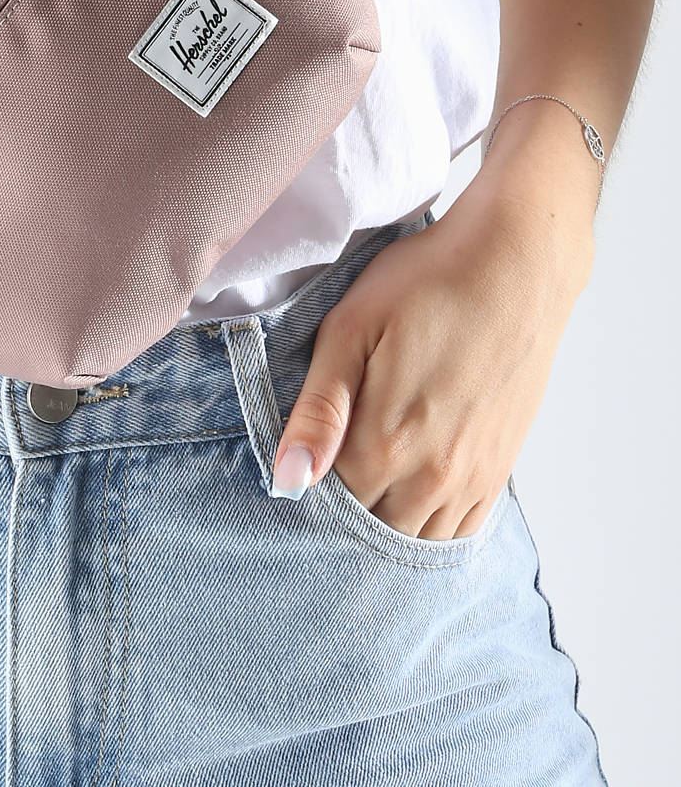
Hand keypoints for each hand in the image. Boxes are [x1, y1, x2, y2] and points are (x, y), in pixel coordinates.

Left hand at [269, 174, 593, 538]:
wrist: (516, 264)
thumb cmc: (424, 284)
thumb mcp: (350, 329)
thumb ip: (318, 410)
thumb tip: (289, 480)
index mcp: (385, 444)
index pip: (328, 507)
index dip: (306, 490)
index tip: (296, 464)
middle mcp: (432, 476)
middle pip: (372, 531)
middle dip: (342, 517)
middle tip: (327, 472)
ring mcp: (472, 477)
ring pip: (417, 540)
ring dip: (385, 525)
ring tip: (364, 486)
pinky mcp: (499, 467)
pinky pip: (460, 531)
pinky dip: (429, 527)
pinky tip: (409, 498)